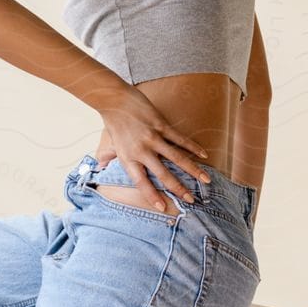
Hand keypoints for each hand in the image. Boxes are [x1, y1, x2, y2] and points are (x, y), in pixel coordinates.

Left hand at [96, 89, 211, 209]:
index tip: (162, 207)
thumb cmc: (114, 122)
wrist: (114, 99)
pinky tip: (204, 155)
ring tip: (206, 180)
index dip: (152, 195)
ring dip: (193, 170)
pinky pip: (180, 139)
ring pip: (177, 158)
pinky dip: (193, 148)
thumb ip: (110, 159)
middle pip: (163, 174)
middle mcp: (141, 151)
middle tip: (191, 200)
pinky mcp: (160, 125)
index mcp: (128, 159)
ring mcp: (152, 137)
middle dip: (179, 188)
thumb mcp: (111, 145)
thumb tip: (101, 170)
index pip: (141, 182)